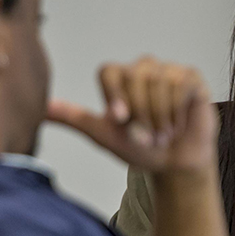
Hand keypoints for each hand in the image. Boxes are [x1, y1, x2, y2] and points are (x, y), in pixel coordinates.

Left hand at [46, 56, 217, 175]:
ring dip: (160, 117)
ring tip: (163, 132)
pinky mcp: (191, 78)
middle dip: (140, 114)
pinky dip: (177, 112)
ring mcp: (168, 72)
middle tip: (147, 135)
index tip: (120, 120)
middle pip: (135, 76)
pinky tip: (179, 124)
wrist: (174, 165)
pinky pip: (181, 85)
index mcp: (120, 79)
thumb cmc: (141, 149)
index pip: (109, 71)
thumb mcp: (104, 135)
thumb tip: (43, 109)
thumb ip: (75, 118)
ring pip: (158, 82)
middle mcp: (143, 70)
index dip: (114, 95)